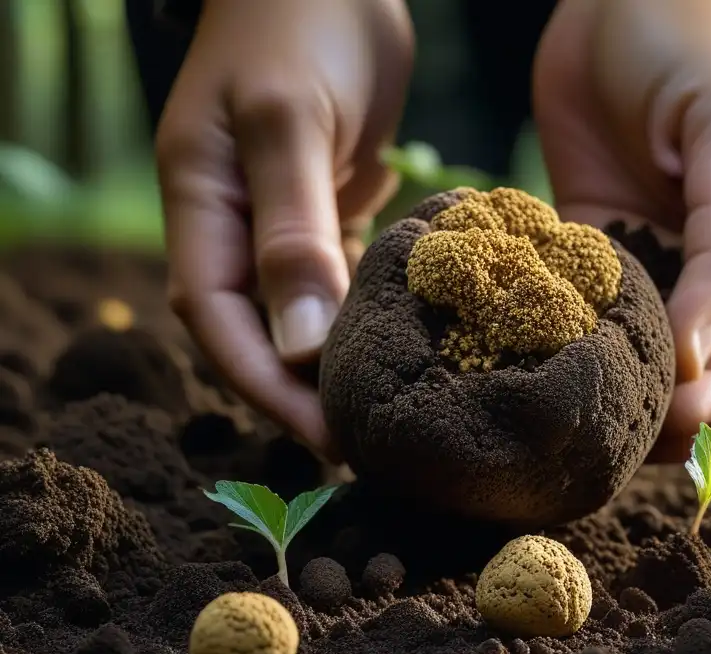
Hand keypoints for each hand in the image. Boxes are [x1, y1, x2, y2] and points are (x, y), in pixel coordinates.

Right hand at [155, 0, 412, 456]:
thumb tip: (299, 348)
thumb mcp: (291, 124)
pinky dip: (361, 323)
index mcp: (201, 206)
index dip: (265, 389)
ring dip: (332, 369)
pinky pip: (334, 284)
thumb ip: (293, 234)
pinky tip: (401, 354)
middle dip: (301, 396)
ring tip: (386, 419)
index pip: (219, 320)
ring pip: (294, 317)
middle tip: (369, 448)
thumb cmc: (302, 24)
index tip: (329, 441)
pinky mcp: (322, 212)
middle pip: (254, 333)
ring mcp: (276, 220)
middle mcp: (232, 224)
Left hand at [533, 0, 710, 459]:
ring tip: (595, 428)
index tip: (692, 408)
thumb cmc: (693, 34)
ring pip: (652, 329)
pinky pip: (586, 292)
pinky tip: (546, 364)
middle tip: (642, 444)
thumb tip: (697, 346)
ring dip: (631, 380)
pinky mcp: (593, 228)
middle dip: (691, 396)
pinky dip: (574, 331)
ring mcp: (653, 235)